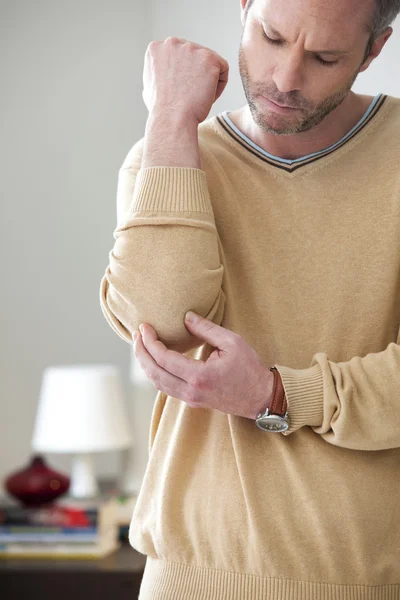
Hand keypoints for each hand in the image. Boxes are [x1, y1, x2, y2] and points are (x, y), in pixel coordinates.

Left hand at [132, 311, 273, 420]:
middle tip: (137, 334)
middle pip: (154, 373)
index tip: (144, 327)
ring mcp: (191, 399)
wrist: (261, 397)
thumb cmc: (250, 369)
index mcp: (200, 377)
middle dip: (141, 353)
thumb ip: (206, 329)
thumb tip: (185, 317)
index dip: (150, 342)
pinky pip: (166, 387)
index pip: (164, 359)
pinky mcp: (193, 401)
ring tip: (141, 345)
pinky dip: (156, 373)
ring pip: (158, 383)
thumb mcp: (232, 342)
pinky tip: (154, 360)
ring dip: (146, 364)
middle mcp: (191, 391)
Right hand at [142, 37, 229, 124]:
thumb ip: (159, 73)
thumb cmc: (162, 111)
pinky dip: (219, 85)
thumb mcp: (150, 86)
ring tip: (197, 96)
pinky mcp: (208, 58)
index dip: (182, 76)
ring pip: (209, 63)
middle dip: (196, 75)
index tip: (179, 91)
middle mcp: (172, 43)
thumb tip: (166, 75)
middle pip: (194, 57)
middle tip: (190, 95)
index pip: (178, 56)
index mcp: (156, 48)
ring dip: (207, 80)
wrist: (172, 119)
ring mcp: (191, 49)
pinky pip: (223, 68)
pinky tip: (207, 96)